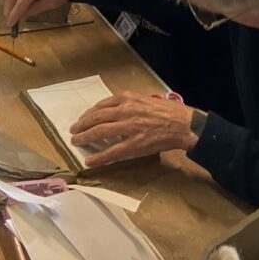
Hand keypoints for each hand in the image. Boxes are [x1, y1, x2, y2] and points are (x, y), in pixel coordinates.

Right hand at [0, 0, 83, 24]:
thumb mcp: (54, 2)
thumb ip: (36, 9)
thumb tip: (21, 18)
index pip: (21, 1)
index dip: (14, 14)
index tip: (10, 24)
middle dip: (8, 9)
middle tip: (9, 20)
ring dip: (4, 0)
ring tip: (8, 11)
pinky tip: (10, 1)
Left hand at [70, 92, 197, 167]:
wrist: (184, 124)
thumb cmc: (169, 111)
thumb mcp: (146, 99)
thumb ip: (130, 104)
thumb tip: (116, 112)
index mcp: (128, 98)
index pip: (102, 105)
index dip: (89, 113)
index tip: (83, 118)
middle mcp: (125, 110)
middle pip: (97, 117)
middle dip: (82, 124)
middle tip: (73, 131)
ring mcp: (129, 127)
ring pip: (100, 132)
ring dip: (85, 137)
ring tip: (76, 142)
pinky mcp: (135, 144)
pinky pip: (113, 151)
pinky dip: (99, 157)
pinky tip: (90, 160)